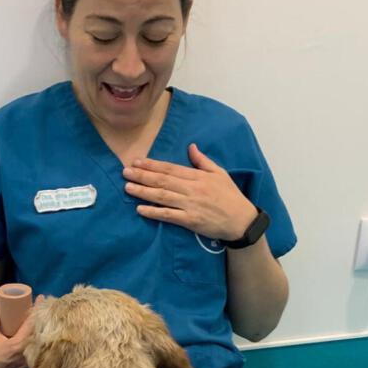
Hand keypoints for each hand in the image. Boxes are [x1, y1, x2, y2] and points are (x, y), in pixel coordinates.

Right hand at [0, 290, 43, 367]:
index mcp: (17, 345)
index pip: (32, 323)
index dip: (38, 309)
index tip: (41, 298)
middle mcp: (26, 356)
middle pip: (40, 334)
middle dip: (43, 319)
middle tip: (44, 307)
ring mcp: (28, 365)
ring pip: (40, 345)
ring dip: (42, 331)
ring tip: (44, 318)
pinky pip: (37, 354)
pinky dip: (39, 343)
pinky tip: (41, 336)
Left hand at [123, 142, 257, 240]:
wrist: (241, 220)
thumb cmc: (230, 196)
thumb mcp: (219, 173)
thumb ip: (203, 161)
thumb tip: (191, 147)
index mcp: (198, 176)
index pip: (170, 168)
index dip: (152, 165)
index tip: (137, 161)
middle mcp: (192, 189)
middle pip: (162, 180)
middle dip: (142, 176)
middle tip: (125, 172)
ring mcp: (190, 205)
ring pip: (162, 196)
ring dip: (143, 192)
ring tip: (127, 188)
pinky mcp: (190, 220)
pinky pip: (169, 215)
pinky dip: (154, 212)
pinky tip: (140, 209)